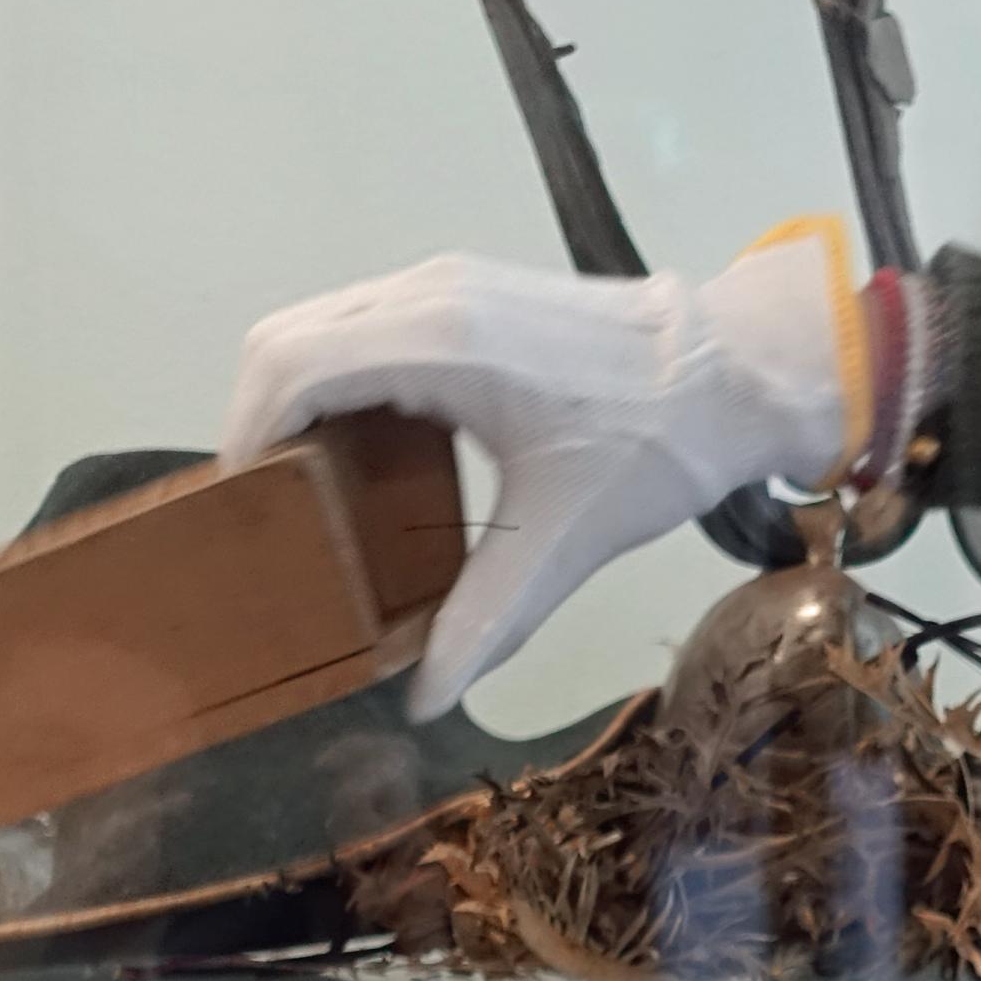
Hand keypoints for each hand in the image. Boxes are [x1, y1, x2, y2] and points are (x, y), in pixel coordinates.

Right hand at [218, 222, 876, 719]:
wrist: (740, 372)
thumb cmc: (657, 445)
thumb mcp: (566, 543)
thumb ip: (485, 620)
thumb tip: (424, 698)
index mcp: (441, 339)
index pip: (291, 367)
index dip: (245, 433)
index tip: (240, 509)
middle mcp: (430, 293)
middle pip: (287, 337)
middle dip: (259, 417)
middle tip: (269, 509)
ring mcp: (449, 282)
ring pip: (324, 324)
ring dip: (298, 396)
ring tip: (307, 487)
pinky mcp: (469, 291)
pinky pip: (368, 325)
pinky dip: (342, 378)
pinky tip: (364, 452)